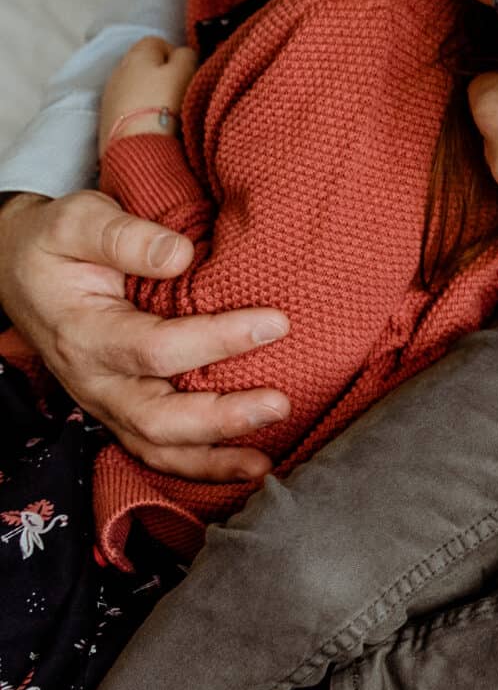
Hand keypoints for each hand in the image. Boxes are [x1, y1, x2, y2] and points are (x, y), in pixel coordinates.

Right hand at [0, 190, 286, 478]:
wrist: (18, 269)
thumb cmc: (57, 244)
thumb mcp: (78, 221)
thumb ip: (125, 237)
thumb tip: (180, 254)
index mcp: (84, 332)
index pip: (155, 348)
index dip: (217, 340)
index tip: (276, 324)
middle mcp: (93, 379)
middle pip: (155, 417)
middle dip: (220, 418)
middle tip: (279, 403)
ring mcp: (104, 400)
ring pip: (154, 447)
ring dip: (211, 460)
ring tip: (263, 462)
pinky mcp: (119, 409)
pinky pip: (155, 451)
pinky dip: (198, 467)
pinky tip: (245, 467)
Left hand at [98, 37, 197, 153]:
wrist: (136, 147)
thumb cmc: (165, 103)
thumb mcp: (185, 71)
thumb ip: (186, 55)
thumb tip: (182, 53)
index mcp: (137, 54)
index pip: (157, 41)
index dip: (175, 53)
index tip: (187, 72)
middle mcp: (118, 69)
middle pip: (143, 64)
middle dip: (161, 73)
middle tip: (180, 91)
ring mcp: (109, 95)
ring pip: (135, 85)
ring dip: (149, 93)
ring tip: (166, 110)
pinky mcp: (107, 118)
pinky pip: (129, 105)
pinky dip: (140, 109)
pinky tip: (151, 122)